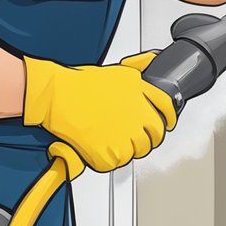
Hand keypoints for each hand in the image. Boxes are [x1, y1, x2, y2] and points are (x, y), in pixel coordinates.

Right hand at [22, 51, 176, 172]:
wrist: (56, 95)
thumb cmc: (80, 83)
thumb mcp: (121, 72)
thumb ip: (141, 70)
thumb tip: (154, 62)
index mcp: (143, 94)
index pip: (167, 110)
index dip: (169, 119)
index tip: (166, 124)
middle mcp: (138, 115)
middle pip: (155, 135)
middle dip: (147, 138)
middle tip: (133, 137)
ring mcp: (126, 135)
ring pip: (137, 151)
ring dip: (126, 149)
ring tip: (111, 141)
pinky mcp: (109, 152)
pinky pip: (115, 163)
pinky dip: (107, 160)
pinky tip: (98, 148)